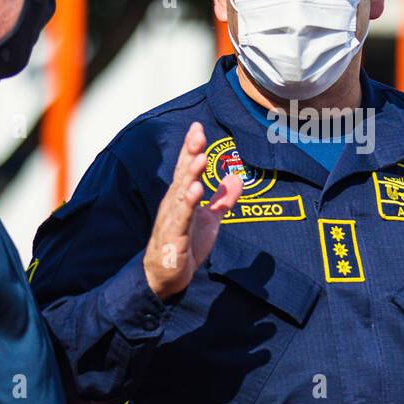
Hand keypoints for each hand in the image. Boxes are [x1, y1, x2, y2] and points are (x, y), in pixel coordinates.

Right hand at [143, 121, 242, 301]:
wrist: (166, 277)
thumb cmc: (185, 245)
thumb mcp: (210, 219)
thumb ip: (222, 199)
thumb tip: (237, 177)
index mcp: (182, 197)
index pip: (186, 168)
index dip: (191, 148)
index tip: (197, 127)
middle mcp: (174, 203)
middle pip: (182, 174)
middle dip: (190, 153)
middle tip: (198, 133)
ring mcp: (172, 219)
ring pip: (181, 193)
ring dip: (190, 175)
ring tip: (200, 158)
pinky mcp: (174, 237)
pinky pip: (181, 218)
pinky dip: (187, 204)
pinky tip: (195, 190)